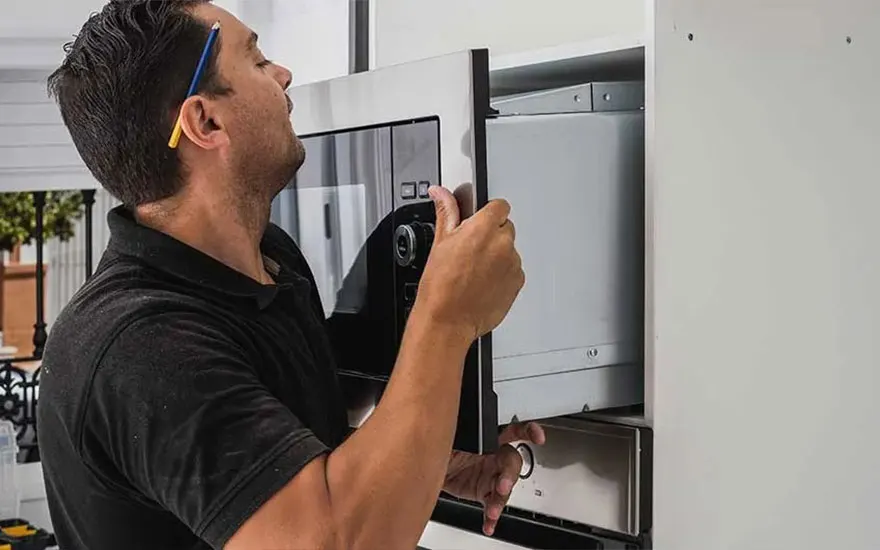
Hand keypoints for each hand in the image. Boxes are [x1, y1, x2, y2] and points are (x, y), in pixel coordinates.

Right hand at [417, 185, 524, 342]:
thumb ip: (446, 212)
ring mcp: (513, 264)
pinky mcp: (518, 282)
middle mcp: (502, 244)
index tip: (479, 221)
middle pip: (505, 227)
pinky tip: (482, 283)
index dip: (488, 213)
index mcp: (483, 228)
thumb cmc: (440, 287)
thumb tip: (441, 193)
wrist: (447, 321)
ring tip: (474, 271)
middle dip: (491, 235)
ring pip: (509, 250)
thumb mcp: (440, 243)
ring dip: (497, 255)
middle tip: (470, 250)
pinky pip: (513, 270)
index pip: (500, 206)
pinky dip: (502, 274)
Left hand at [442, 422, 545, 535]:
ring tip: (492, 510)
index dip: (528, 431)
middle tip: (503, 486)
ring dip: (500, 500)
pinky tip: (489, 523)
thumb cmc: (438, 445)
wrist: (426, 466)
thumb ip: (457, 431)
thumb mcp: (448, 434)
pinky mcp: (484, 493)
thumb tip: (451, 422)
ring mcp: (491, 475)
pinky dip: (492, 516)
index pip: (513, 430)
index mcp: (488, 436)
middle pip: (512, 463)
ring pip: (504, 488)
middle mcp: (494, 455)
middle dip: (510, 475)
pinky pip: (493, 505)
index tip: (537, 436)